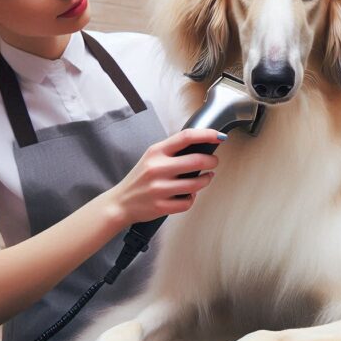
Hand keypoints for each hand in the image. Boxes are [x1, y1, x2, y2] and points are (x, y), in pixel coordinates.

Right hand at [106, 128, 224, 224]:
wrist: (120, 203)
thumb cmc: (140, 179)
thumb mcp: (151, 157)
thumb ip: (172, 151)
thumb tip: (201, 146)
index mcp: (156, 152)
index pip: (186, 137)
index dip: (207, 134)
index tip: (219, 136)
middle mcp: (157, 168)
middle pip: (197, 161)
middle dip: (212, 161)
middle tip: (214, 162)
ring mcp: (159, 188)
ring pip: (196, 184)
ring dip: (206, 180)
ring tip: (206, 178)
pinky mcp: (161, 206)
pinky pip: (188, 202)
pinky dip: (192, 198)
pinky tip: (190, 194)